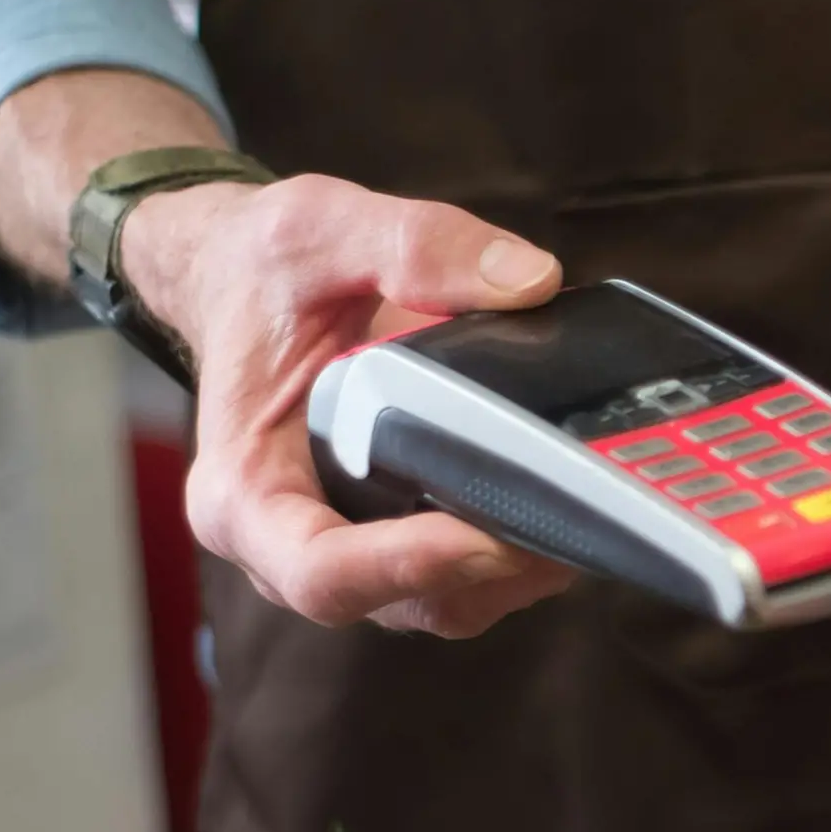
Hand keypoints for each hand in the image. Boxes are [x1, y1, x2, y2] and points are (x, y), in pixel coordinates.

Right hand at [130, 174, 580, 636]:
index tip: (483, 537)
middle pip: (399, 602)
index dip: (404, 568)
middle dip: (490, 570)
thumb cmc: (265, 272)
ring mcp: (351, 553)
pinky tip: (568, 495)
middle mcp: (288, 546)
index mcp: (243, 492)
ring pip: (446, 603)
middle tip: (574, 519)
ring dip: (520, 569)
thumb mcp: (321, 228)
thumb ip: (417, 246)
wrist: (249, 284)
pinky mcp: (399, 542)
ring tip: (587, 506)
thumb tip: (530, 280)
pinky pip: (467, 579)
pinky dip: (521, 549)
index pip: (318, 572)